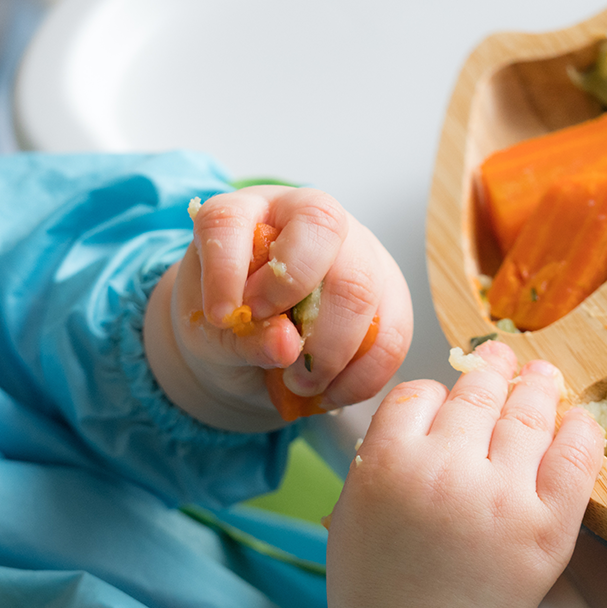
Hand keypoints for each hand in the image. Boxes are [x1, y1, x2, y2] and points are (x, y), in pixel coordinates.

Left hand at [145, 186, 411, 431]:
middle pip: (321, 230)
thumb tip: (286, 345)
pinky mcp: (388, 291)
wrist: (258, 350)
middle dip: (295, 299)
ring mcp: (356, 248)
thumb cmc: (228, 329)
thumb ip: (240, 339)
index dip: (226, 267)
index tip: (221, 317)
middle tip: (277, 354)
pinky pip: (392, 332)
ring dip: (331, 351)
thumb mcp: (214, 338)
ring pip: (361, 285)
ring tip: (301, 384)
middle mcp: (305, 216)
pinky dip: (362, 375)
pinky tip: (331, 393)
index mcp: (244, 214)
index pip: (232, 219)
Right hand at [325, 340, 602, 607]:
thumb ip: (379, 455)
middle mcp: (447, 468)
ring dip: (537, 386)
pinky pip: (575, 458)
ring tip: (542, 375)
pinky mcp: (548, 525)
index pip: (421, 394)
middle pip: (476, 394)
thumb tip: (421, 418)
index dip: (435, 393)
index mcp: (390, 461)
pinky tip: (576, 420)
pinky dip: (580, 431)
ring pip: (527, 413)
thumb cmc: (376, 588)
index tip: (445, 400)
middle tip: (499, 358)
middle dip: (490, 370)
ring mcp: (503, 494)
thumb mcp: (350, 508)